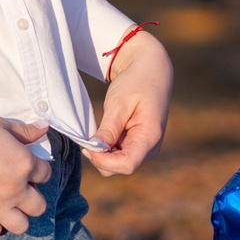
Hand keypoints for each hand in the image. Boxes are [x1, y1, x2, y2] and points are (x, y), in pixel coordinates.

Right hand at [0, 112, 53, 234]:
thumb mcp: (0, 125)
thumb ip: (25, 131)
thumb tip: (44, 128)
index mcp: (24, 164)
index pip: (46, 174)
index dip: (40, 169)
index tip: (30, 164)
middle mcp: (15, 189)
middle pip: (40, 206)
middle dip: (35, 196)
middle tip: (22, 186)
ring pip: (22, 225)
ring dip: (20, 215)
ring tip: (11, 204)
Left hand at [88, 30, 172, 174]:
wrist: (151, 71)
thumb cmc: (136, 83)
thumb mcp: (119, 103)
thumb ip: (108, 130)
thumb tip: (93, 152)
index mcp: (150, 136)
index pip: (127, 165)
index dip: (103, 160)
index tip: (88, 146)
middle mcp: (150, 148)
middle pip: (119, 168)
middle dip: (100, 156)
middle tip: (89, 134)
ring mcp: (145, 149)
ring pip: (117, 164)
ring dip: (103, 152)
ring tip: (101, 128)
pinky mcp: (138, 146)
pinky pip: (118, 156)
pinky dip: (107, 148)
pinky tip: (106, 131)